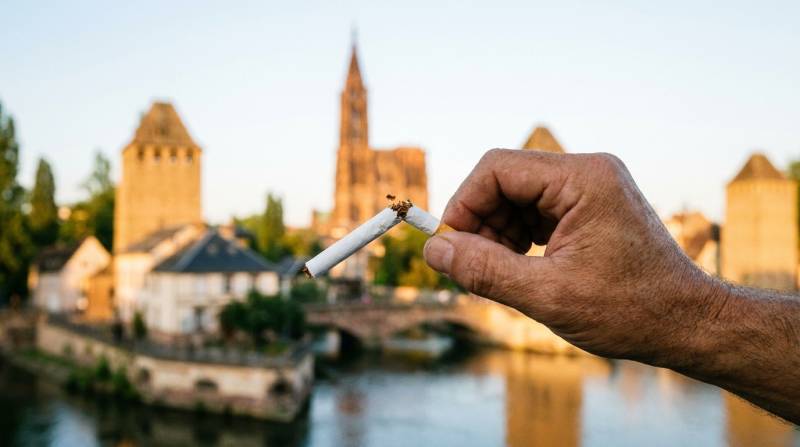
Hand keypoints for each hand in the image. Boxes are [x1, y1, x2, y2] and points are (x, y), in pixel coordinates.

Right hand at [424, 149, 724, 363]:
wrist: (688, 324)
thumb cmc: (630, 310)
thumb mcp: (547, 295)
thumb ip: (484, 270)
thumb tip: (434, 249)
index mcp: (583, 179)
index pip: (498, 168)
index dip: (464, 204)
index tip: (447, 244)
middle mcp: (588, 173)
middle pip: (506, 181)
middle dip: (480, 222)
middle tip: (469, 267)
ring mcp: (592, 190)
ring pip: (518, 197)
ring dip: (497, 233)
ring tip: (495, 275)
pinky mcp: (591, 209)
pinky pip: (537, 212)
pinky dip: (518, 238)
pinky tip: (518, 269)